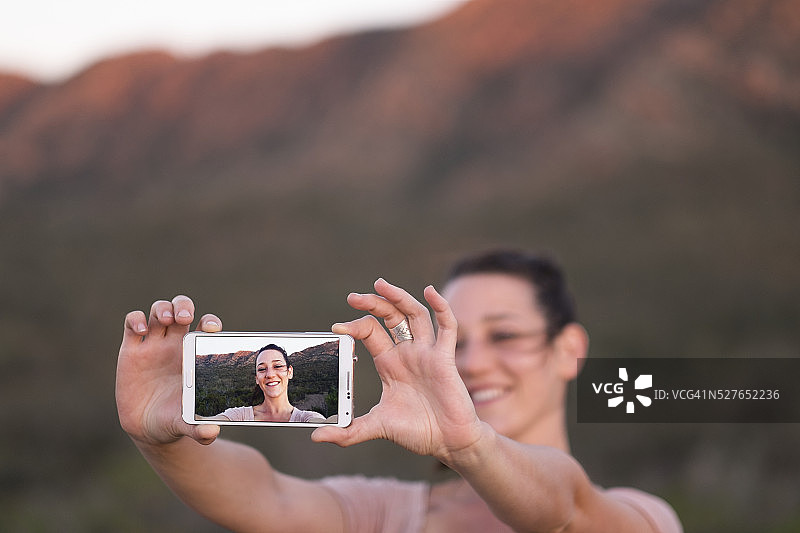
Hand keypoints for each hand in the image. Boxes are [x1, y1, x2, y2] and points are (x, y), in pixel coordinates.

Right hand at [116, 295, 222, 446]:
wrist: (147, 427)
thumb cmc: (174, 420)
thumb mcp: (185, 424)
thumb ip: (198, 428)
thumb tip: (210, 434)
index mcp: (194, 355)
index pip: (205, 326)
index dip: (210, 321)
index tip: (211, 328)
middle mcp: (175, 345)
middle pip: (181, 310)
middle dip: (184, 306)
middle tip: (185, 318)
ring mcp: (153, 345)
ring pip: (159, 311)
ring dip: (163, 308)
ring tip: (166, 320)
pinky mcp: (131, 350)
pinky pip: (132, 323)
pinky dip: (136, 319)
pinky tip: (141, 331)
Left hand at [312, 279, 483, 464]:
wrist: (448, 443)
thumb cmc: (417, 432)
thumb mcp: (377, 427)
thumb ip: (349, 432)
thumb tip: (316, 438)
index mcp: (389, 364)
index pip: (370, 333)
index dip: (355, 326)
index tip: (337, 328)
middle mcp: (407, 353)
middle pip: (390, 317)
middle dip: (373, 304)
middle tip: (353, 297)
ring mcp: (427, 353)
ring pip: (414, 314)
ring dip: (399, 297)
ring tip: (381, 284)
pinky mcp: (445, 358)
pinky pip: (446, 327)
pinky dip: (440, 307)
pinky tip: (429, 292)